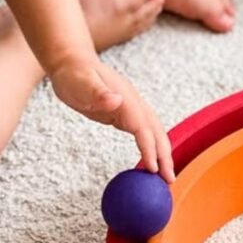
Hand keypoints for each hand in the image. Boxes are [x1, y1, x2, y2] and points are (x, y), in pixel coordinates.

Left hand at [50, 58, 173, 182]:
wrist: (72, 61)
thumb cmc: (73, 74)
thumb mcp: (80, 83)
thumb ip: (97, 92)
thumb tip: (116, 101)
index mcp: (126, 99)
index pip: (143, 128)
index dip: (150, 149)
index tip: (153, 169)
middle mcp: (135, 104)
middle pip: (157, 133)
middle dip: (165, 157)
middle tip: (169, 181)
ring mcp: (133, 109)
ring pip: (154, 134)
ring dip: (163, 155)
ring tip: (166, 177)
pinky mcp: (127, 114)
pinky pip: (145, 135)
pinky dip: (152, 149)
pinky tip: (152, 163)